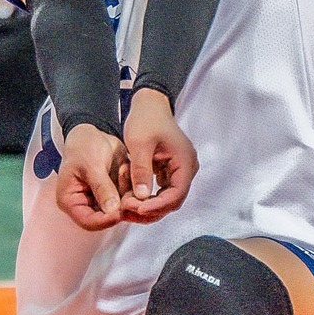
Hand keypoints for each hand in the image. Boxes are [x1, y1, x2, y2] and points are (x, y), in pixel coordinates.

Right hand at [54, 123, 129, 231]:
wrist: (93, 134)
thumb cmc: (83, 146)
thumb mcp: (92, 165)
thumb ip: (102, 187)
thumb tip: (112, 209)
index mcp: (70, 201)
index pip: (88, 222)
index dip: (105, 221)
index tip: (120, 212)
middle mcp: (85, 204)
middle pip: (106, 218)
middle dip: (122, 208)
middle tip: (133, 195)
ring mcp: (100, 200)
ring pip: (119, 209)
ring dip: (128, 196)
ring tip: (124, 171)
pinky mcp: (113, 194)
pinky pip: (126, 198)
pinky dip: (131, 188)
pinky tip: (126, 169)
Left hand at [120, 86, 197, 222]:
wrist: (149, 104)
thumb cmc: (146, 119)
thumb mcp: (139, 144)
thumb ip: (141, 170)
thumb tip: (141, 197)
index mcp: (185, 161)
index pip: (176, 194)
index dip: (157, 205)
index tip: (137, 207)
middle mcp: (187, 169)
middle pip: (173, 200)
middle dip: (151, 209)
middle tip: (127, 210)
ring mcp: (179, 170)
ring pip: (166, 199)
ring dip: (148, 206)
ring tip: (126, 207)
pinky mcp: (170, 171)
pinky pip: (161, 191)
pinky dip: (147, 197)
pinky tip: (130, 198)